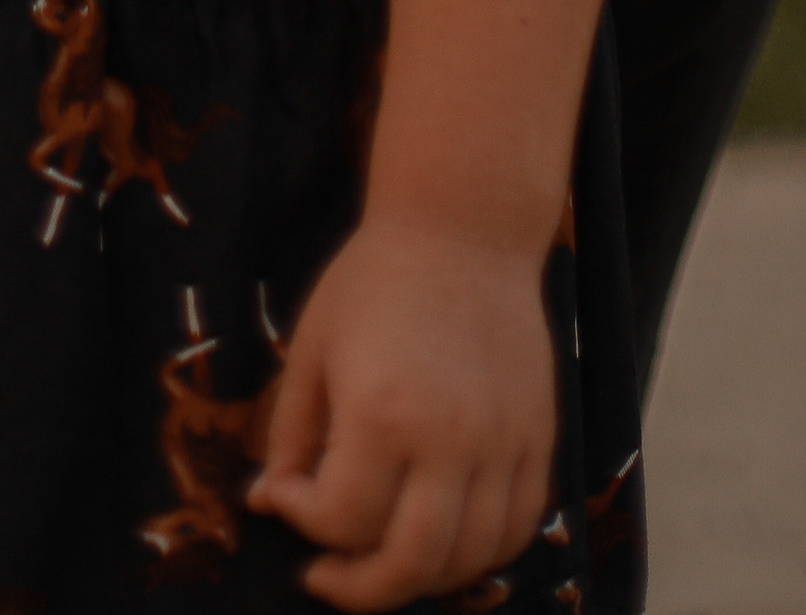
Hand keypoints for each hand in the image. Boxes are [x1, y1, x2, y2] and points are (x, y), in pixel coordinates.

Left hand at [247, 213, 556, 608]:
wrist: (464, 227)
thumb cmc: (375, 279)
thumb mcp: (311, 349)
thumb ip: (289, 436)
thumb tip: (267, 503)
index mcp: (382, 414)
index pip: (341, 520)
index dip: (303, 522)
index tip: (286, 494)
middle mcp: (450, 440)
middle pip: (411, 565)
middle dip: (359, 586)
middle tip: (328, 573)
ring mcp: (503, 443)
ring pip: (470, 559)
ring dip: (420, 577)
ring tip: (383, 557)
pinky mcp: (538, 437)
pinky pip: (518, 527)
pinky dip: (480, 552)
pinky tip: (444, 536)